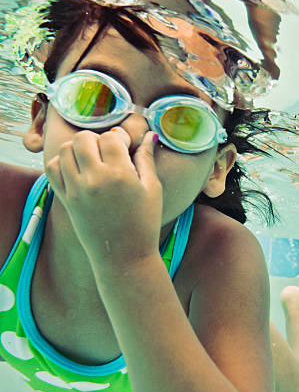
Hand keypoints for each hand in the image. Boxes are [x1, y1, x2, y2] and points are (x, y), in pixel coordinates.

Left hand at [45, 128, 161, 268]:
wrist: (125, 257)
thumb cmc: (145, 223)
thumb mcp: (153, 189)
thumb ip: (147, 158)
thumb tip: (149, 134)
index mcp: (120, 175)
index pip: (110, 138)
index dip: (119, 138)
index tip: (125, 147)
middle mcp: (95, 180)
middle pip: (83, 138)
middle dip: (96, 139)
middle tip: (107, 151)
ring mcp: (76, 190)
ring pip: (65, 150)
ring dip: (78, 148)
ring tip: (92, 159)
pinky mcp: (66, 199)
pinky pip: (52, 168)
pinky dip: (62, 162)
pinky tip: (78, 169)